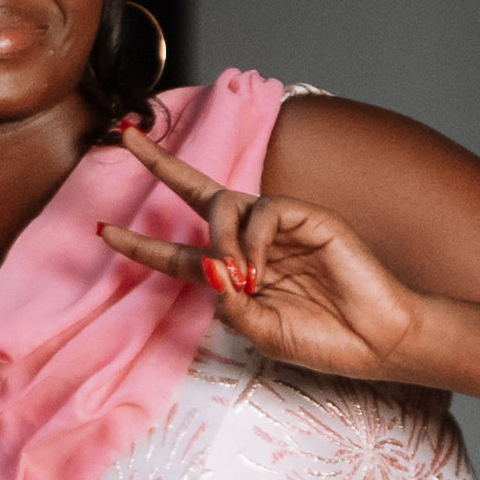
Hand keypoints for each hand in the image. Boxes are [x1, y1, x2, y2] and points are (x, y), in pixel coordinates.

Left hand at [104, 140, 424, 383]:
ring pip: (226, 203)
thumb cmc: (322, 341)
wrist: (376, 341)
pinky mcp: (309, 217)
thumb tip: (209, 273)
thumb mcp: (261, 334)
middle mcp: (250, 243)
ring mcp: (280, 228)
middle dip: (160, 165)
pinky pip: (263, 211)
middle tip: (127, 137)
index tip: (103, 231)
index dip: (140, 244)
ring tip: (240, 277)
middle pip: (198, 194)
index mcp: (232, 274)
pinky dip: (251, 239)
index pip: (177, 252)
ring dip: (220, 239)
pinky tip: (261, 268)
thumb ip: (230, 308)